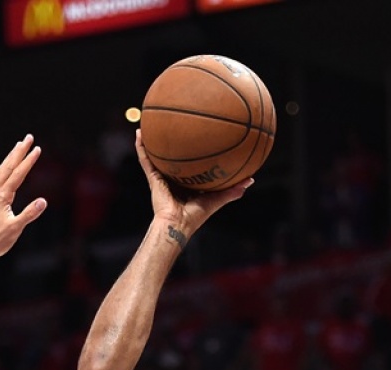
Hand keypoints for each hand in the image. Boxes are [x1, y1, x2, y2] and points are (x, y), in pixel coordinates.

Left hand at [0, 134, 46, 263]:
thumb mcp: (15, 229)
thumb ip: (29, 214)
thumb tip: (43, 201)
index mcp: (2, 197)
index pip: (18, 174)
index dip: (28, 161)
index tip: (37, 149)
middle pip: (8, 167)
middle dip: (19, 151)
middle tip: (28, 138)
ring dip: (9, 158)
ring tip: (17, 148)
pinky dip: (0, 170)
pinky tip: (2, 169)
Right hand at [135, 129, 251, 238]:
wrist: (177, 224)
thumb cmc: (195, 216)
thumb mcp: (217, 199)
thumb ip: (232, 190)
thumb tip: (251, 179)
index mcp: (186, 184)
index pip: (188, 166)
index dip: (191, 154)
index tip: (196, 139)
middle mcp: (173, 179)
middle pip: (171, 158)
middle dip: (171, 144)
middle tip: (174, 127)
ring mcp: (161, 177)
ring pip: (155, 156)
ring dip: (151, 141)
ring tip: (149, 124)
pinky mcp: (152, 177)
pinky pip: (145, 159)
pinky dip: (141, 146)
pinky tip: (139, 133)